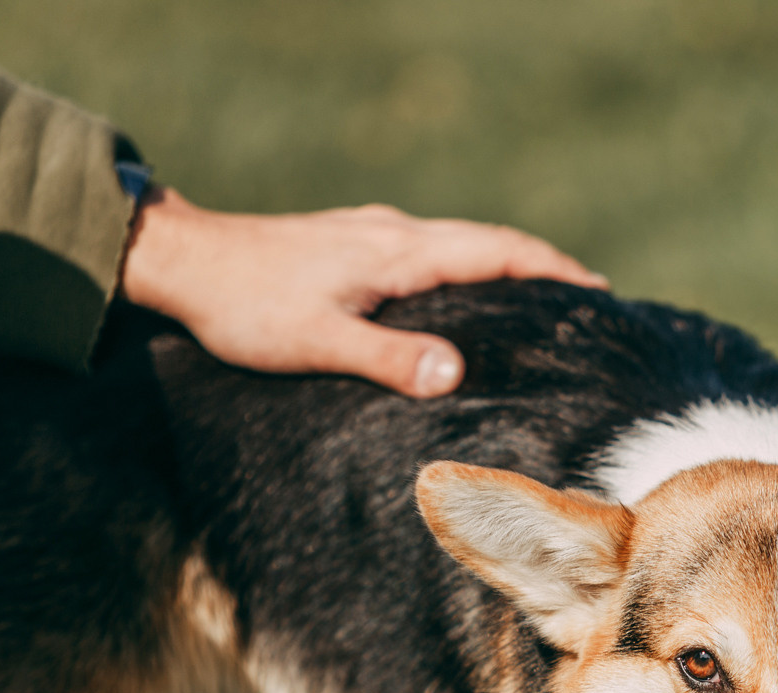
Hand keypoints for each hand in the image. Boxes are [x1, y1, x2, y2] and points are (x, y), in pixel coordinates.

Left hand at [118, 185, 605, 396]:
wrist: (181, 259)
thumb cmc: (245, 307)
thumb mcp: (318, 342)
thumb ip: (389, 359)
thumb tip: (456, 374)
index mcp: (398, 253)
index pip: (496, 251)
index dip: (550, 268)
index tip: (596, 288)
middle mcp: (392, 233)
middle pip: (485, 241)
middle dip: (539, 266)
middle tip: (583, 297)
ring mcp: (370, 234)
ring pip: (456, 243)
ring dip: (501, 265)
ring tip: (534, 299)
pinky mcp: (348, 243)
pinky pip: (427, 250)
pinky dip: (463, 267)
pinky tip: (456, 297)